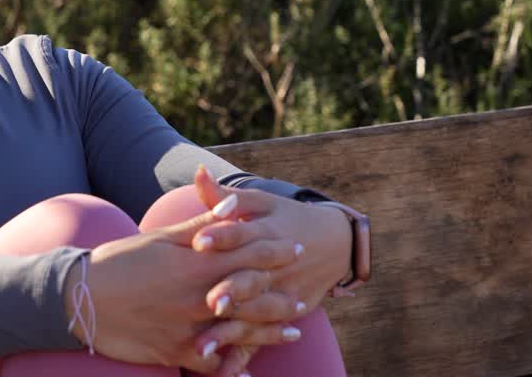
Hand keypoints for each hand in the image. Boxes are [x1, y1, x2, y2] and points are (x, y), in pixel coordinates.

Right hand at [62, 196, 302, 373]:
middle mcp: (200, 298)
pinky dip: (230, 368)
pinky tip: (244, 371)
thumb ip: (201, 224)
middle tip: (301, 299)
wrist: (81, 297)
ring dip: (270, 333)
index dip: (277, 252)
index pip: (251, 255)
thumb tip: (232, 207)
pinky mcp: (177, 353)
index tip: (295, 249)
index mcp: (198, 264)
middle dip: (282, 297)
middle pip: (256, 297)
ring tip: (291, 334)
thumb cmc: (119, 261)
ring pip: (243, 334)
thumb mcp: (160, 237)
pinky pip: (212, 364)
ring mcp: (191, 328)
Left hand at [188, 166, 352, 375]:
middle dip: (233, 290)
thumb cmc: (285, 217)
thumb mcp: (261, 202)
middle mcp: (276, 265)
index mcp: (267, 232)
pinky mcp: (285, 314)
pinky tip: (222, 372)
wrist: (335, 243)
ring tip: (203, 345)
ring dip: (232, 331)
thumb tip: (197, 173)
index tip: (199, 241)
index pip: (243, 234)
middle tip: (210, 301)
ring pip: (256, 314)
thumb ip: (225, 195)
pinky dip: (244, 357)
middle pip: (252, 279)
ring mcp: (282, 293)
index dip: (222, 236)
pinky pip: (263, 339)